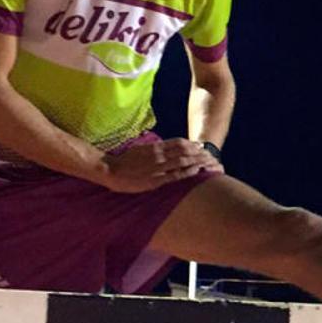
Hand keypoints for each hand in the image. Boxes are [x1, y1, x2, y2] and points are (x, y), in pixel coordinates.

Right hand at [99, 138, 223, 192]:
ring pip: (183, 161)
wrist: (110, 170)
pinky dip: (188, 172)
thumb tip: (163, 148)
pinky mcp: (156, 180)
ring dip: (197, 162)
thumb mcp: (140, 150)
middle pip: (185, 151)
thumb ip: (154, 149)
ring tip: (209, 164)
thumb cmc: (124, 161)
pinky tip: (197, 172)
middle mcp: (159, 155)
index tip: (201, 148)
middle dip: (199, 153)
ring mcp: (158, 167)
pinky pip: (175, 175)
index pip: (179, 143)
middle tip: (210, 156)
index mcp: (155, 147)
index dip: (192, 145)